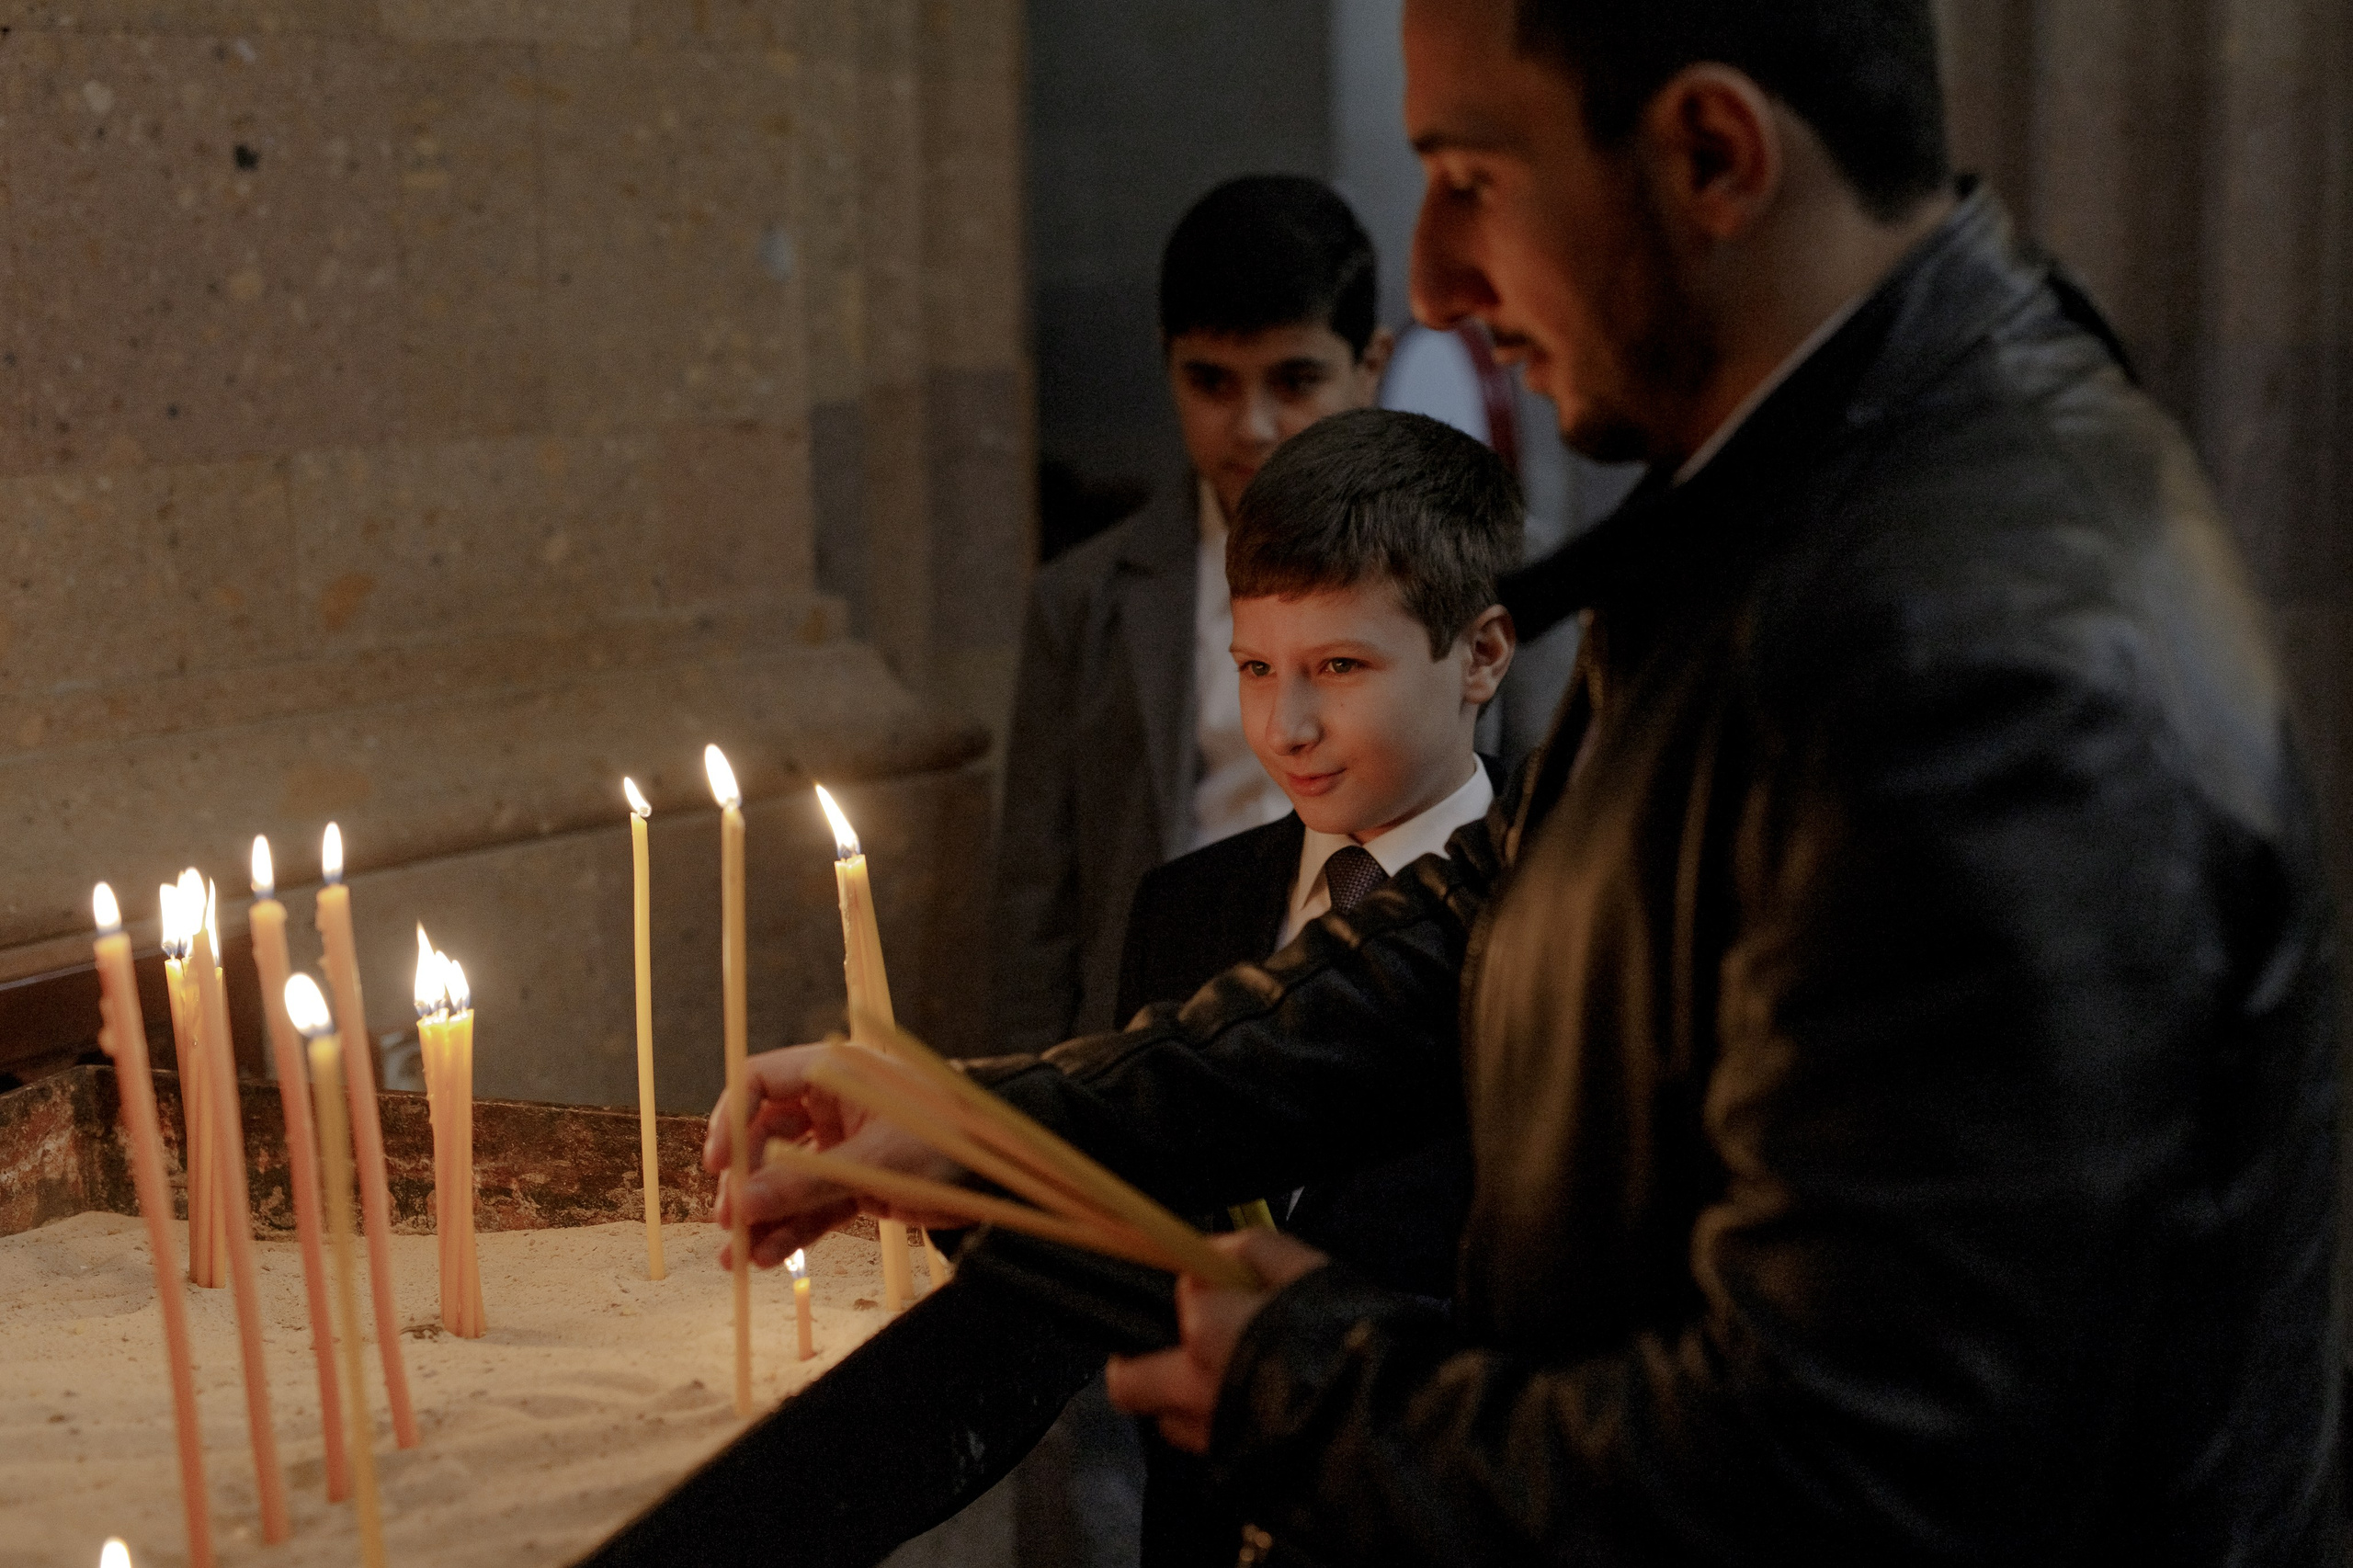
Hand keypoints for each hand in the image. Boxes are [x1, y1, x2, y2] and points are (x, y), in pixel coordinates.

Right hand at [703, 1044, 970, 1268]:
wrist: (1006, 1172)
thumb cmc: (948, 1142)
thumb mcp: (874, 1161)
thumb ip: (806, 1183)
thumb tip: (742, 1205)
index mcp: (833, 1074)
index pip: (759, 1082)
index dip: (730, 1120)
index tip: (717, 1165)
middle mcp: (831, 1105)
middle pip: (764, 1137)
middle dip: (744, 1181)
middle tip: (731, 1223)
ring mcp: (843, 1145)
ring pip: (786, 1178)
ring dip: (762, 1215)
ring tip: (737, 1259)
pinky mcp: (857, 1181)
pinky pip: (813, 1204)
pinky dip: (792, 1229)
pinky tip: (769, 1258)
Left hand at [1105, 1228, 1328, 1453]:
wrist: (1385, 1429)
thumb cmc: (1349, 1344)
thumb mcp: (1309, 1271)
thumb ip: (1254, 1250)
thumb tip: (1217, 1249)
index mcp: (1205, 1330)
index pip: (1179, 1294)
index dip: (1202, 1286)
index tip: (1224, 1287)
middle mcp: (1191, 1388)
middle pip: (1128, 1381)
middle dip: (1138, 1363)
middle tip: (1169, 1348)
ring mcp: (1208, 1438)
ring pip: (1166, 1421)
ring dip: (1180, 1401)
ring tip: (1221, 1384)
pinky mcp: (1229, 1472)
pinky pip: (1204, 1449)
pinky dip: (1216, 1429)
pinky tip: (1252, 1414)